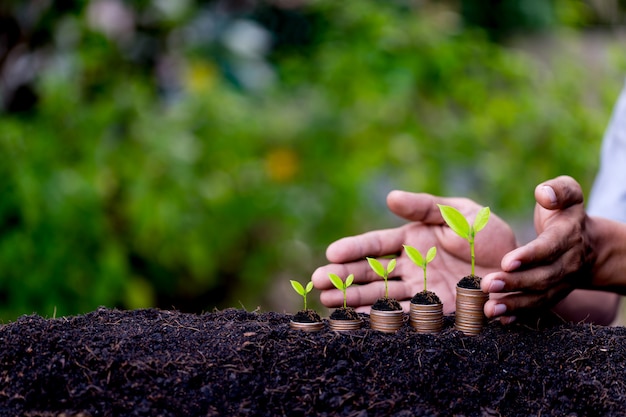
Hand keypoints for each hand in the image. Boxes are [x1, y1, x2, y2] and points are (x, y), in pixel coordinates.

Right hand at [312, 190, 516, 312]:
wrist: (517, 268)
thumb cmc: (487, 233)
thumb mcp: (458, 213)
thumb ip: (424, 207)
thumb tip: (389, 197)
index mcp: (412, 238)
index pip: (376, 244)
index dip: (353, 248)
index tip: (332, 252)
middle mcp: (410, 265)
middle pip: (370, 271)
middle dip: (343, 276)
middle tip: (318, 282)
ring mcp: (419, 289)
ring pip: (379, 294)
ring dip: (353, 298)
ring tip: (327, 302)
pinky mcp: (432, 311)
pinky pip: (402, 316)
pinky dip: (379, 319)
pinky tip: (358, 321)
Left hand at [481, 175, 594, 321]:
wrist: (591, 246)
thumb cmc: (567, 214)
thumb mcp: (569, 194)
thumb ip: (558, 189)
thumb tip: (545, 194)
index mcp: (568, 236)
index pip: (548, 248)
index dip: (529, 256)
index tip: (506, 261)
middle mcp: (567, 263)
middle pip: (542, 277)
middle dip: (515, 283)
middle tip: (487, 284)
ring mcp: (562, 283)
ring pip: (540, 297)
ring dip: (514, 304)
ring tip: (489, 309)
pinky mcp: (553, 295)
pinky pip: (538, 308)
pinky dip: (519, 315)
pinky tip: (499, 319)